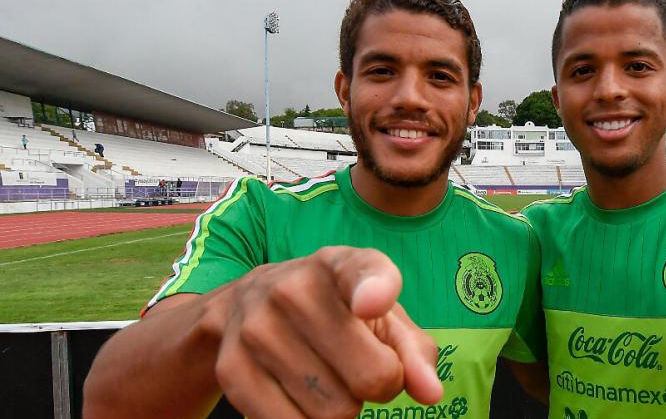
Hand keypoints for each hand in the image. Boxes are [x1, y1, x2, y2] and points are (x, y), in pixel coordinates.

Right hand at [209, 246, 441, 418]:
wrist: (245, 306)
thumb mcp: (381, 318)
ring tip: (327, 377)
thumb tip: (430, 393)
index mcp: (340, 265)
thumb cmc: (336, 314)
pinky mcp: (232, 368)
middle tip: (360, 369)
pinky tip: (300, 396)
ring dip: (342, 409)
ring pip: (335, 412)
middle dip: (378, 387)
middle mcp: (293, 288)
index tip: (372, 304)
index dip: (373, 292)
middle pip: (371, 378)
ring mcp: (257, 327)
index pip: (362, 274)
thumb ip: (414, 352)